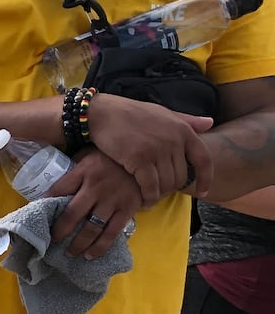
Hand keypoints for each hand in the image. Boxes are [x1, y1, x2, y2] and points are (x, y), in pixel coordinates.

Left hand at [47, 151, 144, 258]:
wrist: (146, 157)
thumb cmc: (112, 158)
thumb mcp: (90, 156)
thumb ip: (75, 168)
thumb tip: (56, 186)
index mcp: (84, 171)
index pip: (58, 189)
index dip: (45, 203)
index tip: (37, 215)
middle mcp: (96, 187)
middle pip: (72, 214)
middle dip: (59, 232)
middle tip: (51, 243)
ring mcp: (112, 200)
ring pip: (91, 228)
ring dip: (78, 244)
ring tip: (69, 254)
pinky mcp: (127, 209)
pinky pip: (112, 233)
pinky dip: (100, 247)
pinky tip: (90, 256)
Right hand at [86, 93, 213, 204]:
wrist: (103, 113)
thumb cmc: (131, 113)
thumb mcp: (163, 113)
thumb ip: (186, 120)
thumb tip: (209, 123)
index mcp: (183, 130)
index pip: (204, 159)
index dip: (205, 179)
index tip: (203, 193)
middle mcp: (174, 140)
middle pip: (180, 177)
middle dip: (170, 189)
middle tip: (159, 192)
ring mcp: (157, 150)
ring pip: (166, 184)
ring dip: (158, 195)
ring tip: (149, 198)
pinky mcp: (139, 159)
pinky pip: (150, 187)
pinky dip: (148, 197)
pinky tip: (143, 201)